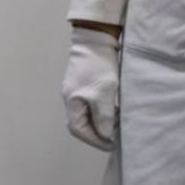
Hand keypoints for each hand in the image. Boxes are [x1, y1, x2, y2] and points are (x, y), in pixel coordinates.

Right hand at [61, 26, 120, 150]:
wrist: (95, 40)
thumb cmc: (98, 66)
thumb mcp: (104, 94)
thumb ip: (104, 116)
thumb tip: (105, 134)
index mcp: (72, 102)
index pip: (79, 130)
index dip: (95, 140)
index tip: (111, 144)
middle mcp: (70, 98)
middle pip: (79, 124)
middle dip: (96, 133)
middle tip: (112, 138)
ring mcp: (75, 90)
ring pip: (85, 114)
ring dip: (99, 122)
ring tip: (115, 124)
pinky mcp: (82, 83)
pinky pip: (88, 104)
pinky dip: (99, 112)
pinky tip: (111, 109)